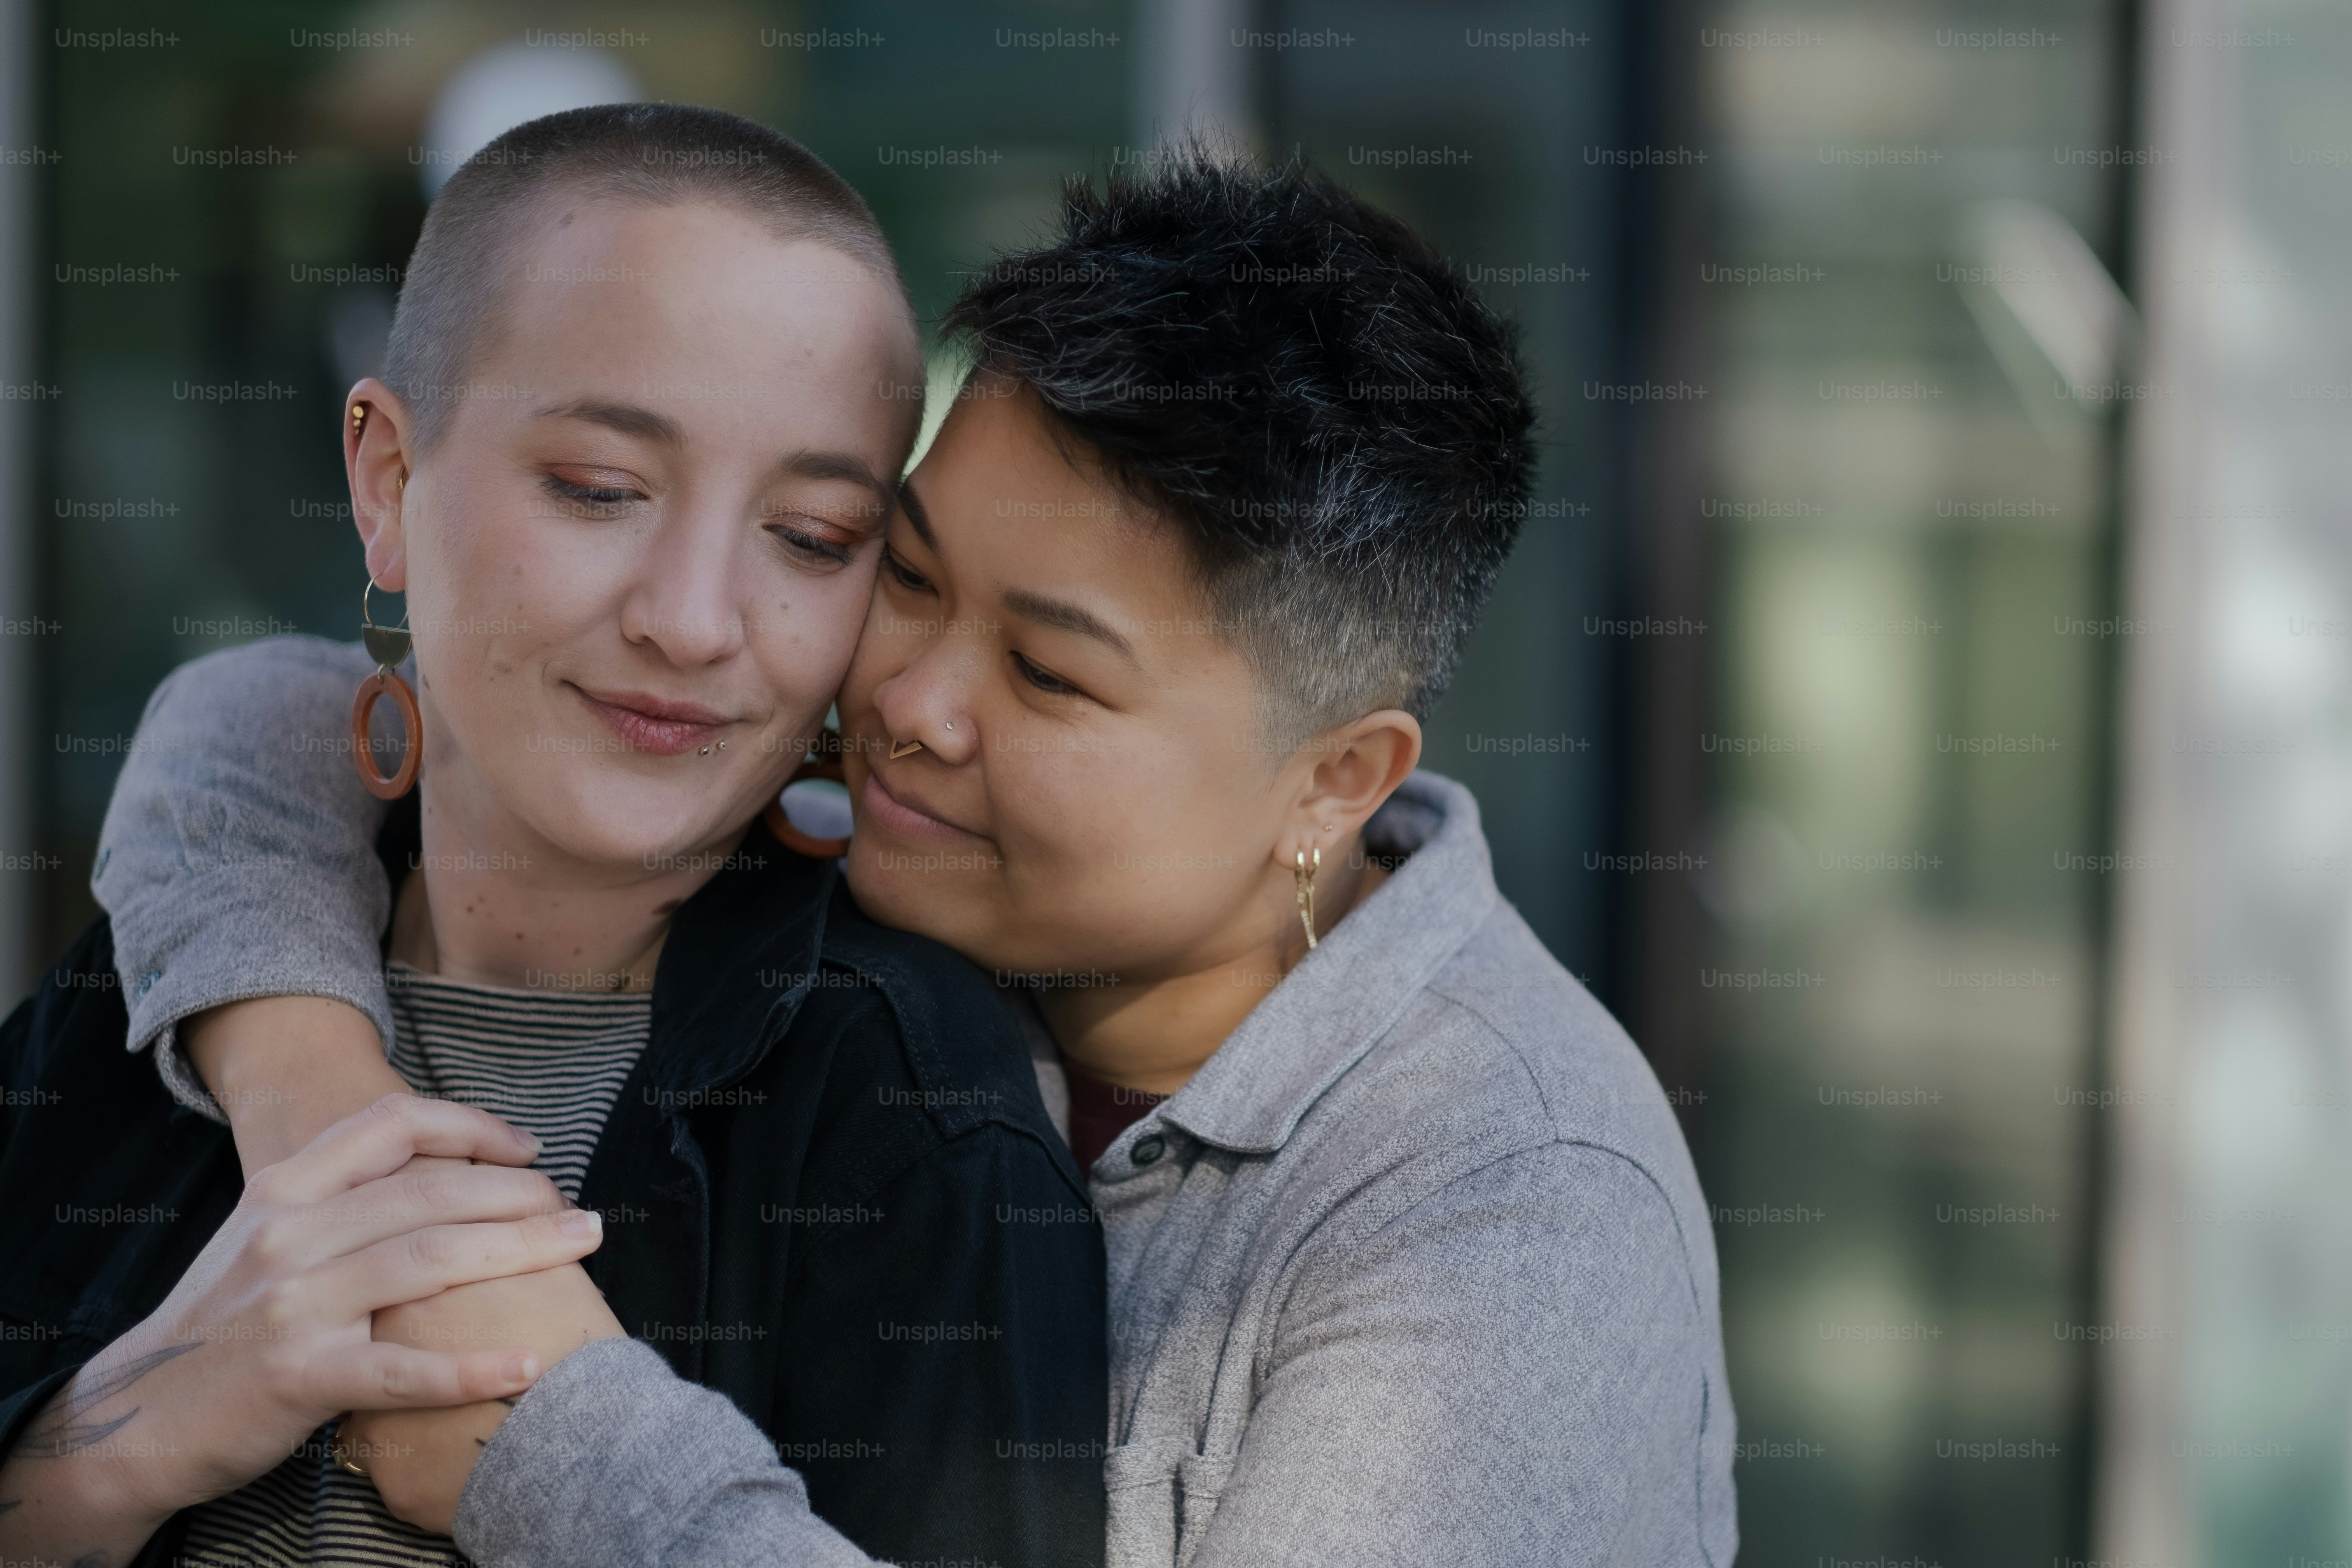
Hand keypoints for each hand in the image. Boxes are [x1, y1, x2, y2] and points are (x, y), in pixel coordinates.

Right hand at [0, 1094, 602, 1565]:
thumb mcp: (267, 1238)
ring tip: (582, 1247)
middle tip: (583, 1212)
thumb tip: (443, 1174)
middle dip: (522, 1194)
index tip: (530, 1149)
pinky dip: (469, 1368)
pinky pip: (402, 1370)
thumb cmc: (225, 1324)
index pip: (391, 1125)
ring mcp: (294, 1305)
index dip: (471, 1126)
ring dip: (521, 1251)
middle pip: (431, 1192)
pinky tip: (525, 1367)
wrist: (138, 1416)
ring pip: (431, 1261)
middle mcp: (289, 1235)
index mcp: (284, 1190)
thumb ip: (340, 1200)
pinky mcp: (299, 1377)